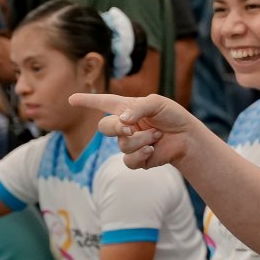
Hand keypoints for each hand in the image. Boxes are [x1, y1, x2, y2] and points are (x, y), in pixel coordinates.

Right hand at [67, 93, 195, 169]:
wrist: (187, 137)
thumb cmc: (173, 116)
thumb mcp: (157, 103)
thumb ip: (138, 108)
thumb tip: (122, 121)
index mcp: (126, 108)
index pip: (102, 103)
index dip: (87, 101)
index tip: (71, 99)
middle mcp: (124, 126)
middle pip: (104, 127)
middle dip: (116, 128)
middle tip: (130, 128)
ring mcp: (129, 143)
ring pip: (122, 144)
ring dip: (141, 139)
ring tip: (157, 135)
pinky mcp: (137, 159)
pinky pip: (128, 160)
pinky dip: (140, 154)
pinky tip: (152, 149)